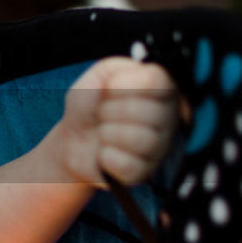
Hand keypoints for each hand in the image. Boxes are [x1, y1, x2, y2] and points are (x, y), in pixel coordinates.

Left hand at [59, 57, 179, 186]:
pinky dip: (106, 157)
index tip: (110, 90)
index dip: (124, 85)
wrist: (73, 140)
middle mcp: (168, 117)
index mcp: (161, 89)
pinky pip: (127, 165)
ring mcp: (160, 147)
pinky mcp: (144, 172)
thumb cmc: (90, 106)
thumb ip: (110, 71)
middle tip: (102, 114)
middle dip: (111, 111)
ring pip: (141, 140)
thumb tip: (121, 83)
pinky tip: (105, 152)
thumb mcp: (95, 78)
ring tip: (104, 133)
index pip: (157, 80)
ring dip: (108, 134)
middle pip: (149, 112)